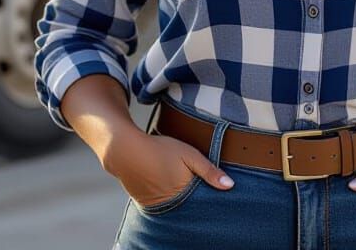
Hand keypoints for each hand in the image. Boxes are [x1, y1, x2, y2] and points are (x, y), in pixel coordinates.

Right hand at [102, 129, 233, 207]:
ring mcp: (157, 205)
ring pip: (176, 205)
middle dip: (196, 199)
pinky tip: (168, 185)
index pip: (202, 202)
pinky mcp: (146, 203)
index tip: (216, 192)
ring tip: (180, 183)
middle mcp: (170, 204)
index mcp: (184, 194)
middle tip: (197, 185)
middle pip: (189, 205)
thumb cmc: (160, 150)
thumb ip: (209, 170)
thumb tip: (230, 185)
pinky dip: (168, 197)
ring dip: (181, 198)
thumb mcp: (189, 155)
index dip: (209, 196)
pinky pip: (163, 203)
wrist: (125, 151)